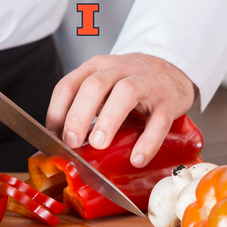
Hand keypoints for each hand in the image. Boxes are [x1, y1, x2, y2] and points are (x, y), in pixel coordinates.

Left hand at [46, 53, 194, 167]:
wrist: (172, 71)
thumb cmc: (131, 86)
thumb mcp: (104, 90)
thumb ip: (85, 110)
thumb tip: (64, 145)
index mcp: (96, 68)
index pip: (68, 85)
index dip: (57, 112)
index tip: (54, 137)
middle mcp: (119, 70)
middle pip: (94, 85)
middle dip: (79, 115)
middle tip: (72, 141)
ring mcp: (146, 83)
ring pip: (126, 92)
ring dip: (109, 119)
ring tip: (99, 145)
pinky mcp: (168, 100)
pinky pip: (159, 119)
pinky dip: (148, 140)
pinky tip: (137, 158)